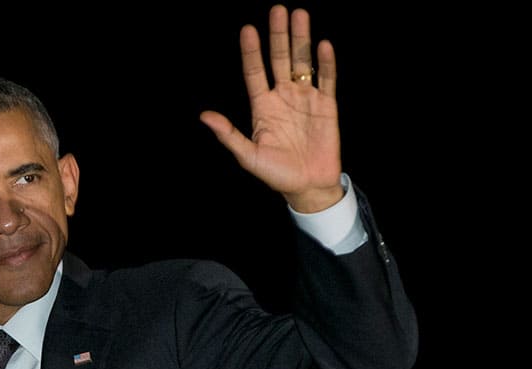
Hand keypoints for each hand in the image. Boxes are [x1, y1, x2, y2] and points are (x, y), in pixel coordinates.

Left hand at [200, 4, 342, 212]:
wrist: (308, 187)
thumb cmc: (276, 174)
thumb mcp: (248, 156)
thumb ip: (228, 135)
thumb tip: (204, 116)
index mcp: (262, 106)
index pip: (255, 72)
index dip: (251, 52)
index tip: (248, 30)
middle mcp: (283, 96)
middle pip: (279, 59)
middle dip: (278, 35)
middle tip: (277, 10)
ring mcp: (305, 98)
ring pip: (302, 63)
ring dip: (301, 40)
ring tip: (299, 14)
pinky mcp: (327, 106)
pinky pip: (327, 80)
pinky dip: (325, 64)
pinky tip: (323, 46)